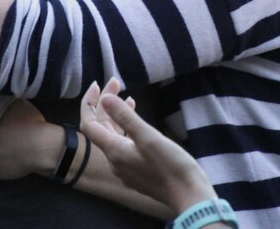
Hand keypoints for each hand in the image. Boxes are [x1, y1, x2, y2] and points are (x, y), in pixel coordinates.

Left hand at [80, 79, 215, 213]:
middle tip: (116, 83)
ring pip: (113, 136)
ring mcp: (126, 167)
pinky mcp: (137, 170)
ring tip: (126, 96)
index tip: (97, 84)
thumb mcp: (148, 137)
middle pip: (101, 127)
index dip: (89, 103)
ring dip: (116, 115)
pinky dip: (126, 128)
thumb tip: (104, 98)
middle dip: (105, 104)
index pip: (88, 124)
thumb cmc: (171, 165)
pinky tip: (137, 121)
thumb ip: (125, 117)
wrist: (190, 196)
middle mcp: (115, 160)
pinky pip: (124, 144)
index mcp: (114, 151)